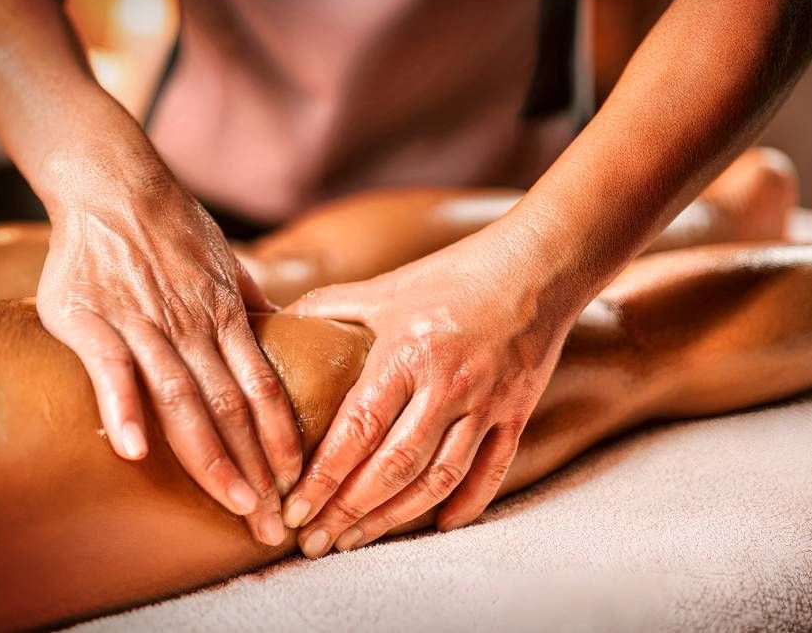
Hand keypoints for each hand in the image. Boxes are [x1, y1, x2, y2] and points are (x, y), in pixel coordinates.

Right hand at [37, 162, 301, 545]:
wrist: (117, 184)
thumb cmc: (175, 229)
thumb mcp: (229, 266)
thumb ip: (253, 307)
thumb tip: (285, 333)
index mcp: (226, 320)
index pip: (265, 390)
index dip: (283, 439)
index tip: (298, 483)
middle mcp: (193, 328)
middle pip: (232, 408)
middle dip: (256, 468)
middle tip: (275, 520)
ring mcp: (144, 323)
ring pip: (183, 398)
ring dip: (209, 455)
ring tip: (233, 502)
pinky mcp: (92, 319)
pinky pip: (110, 369)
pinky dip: (121, 408)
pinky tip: (133, 452)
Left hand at [281, 227, 572, 556]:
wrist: (536, 267)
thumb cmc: (454, 275)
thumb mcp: (388, 287)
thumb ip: (331, 306)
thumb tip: (275, 321)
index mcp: (407, 353)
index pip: (357, 429)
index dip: (323, 477)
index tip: (294, 511)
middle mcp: (447, 385)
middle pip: (394, 466)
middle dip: (349, 512)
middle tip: (316, 544)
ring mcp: (487, 403)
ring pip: (439, 478)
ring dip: (396, 517)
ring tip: (358, 540)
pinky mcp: (517, 413)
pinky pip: (492, 470)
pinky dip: (468, 504)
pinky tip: (440, 525)